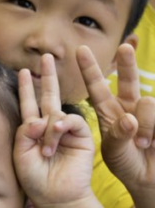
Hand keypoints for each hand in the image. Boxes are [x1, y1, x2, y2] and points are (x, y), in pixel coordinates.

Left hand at [14, 54, 98, 207]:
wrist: (55, 196)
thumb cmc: (34, 177)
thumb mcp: (20, 153)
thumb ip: (25, 132)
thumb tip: (39, 119)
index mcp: (32, 129)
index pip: (28, 103)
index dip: (26, 87)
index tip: (23, 71)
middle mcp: (49, 125)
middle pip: (48, 96)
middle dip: (47, 77)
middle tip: (47, 57)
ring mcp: (65, 130)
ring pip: (55, 112)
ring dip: (48, 128)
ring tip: (46, 149)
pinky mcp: (81, 136)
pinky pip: (71, 120)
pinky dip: (61, 125)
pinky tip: (56, 134)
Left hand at [78, 45, 154, 205]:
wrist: (149, 181)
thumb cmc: (126, 164)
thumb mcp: (113, 152)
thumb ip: (117, 136)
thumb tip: (130, 119)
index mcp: (109, 111)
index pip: (97, 86)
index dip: (89, 68)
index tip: (80, 49)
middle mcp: (129, 107)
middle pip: (128, 79)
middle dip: (127, 62)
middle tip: (124, 46)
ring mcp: (149, 113)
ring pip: (148, 103)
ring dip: (145, 124)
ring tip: (142, 143)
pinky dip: (154, 130)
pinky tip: (152, 143)